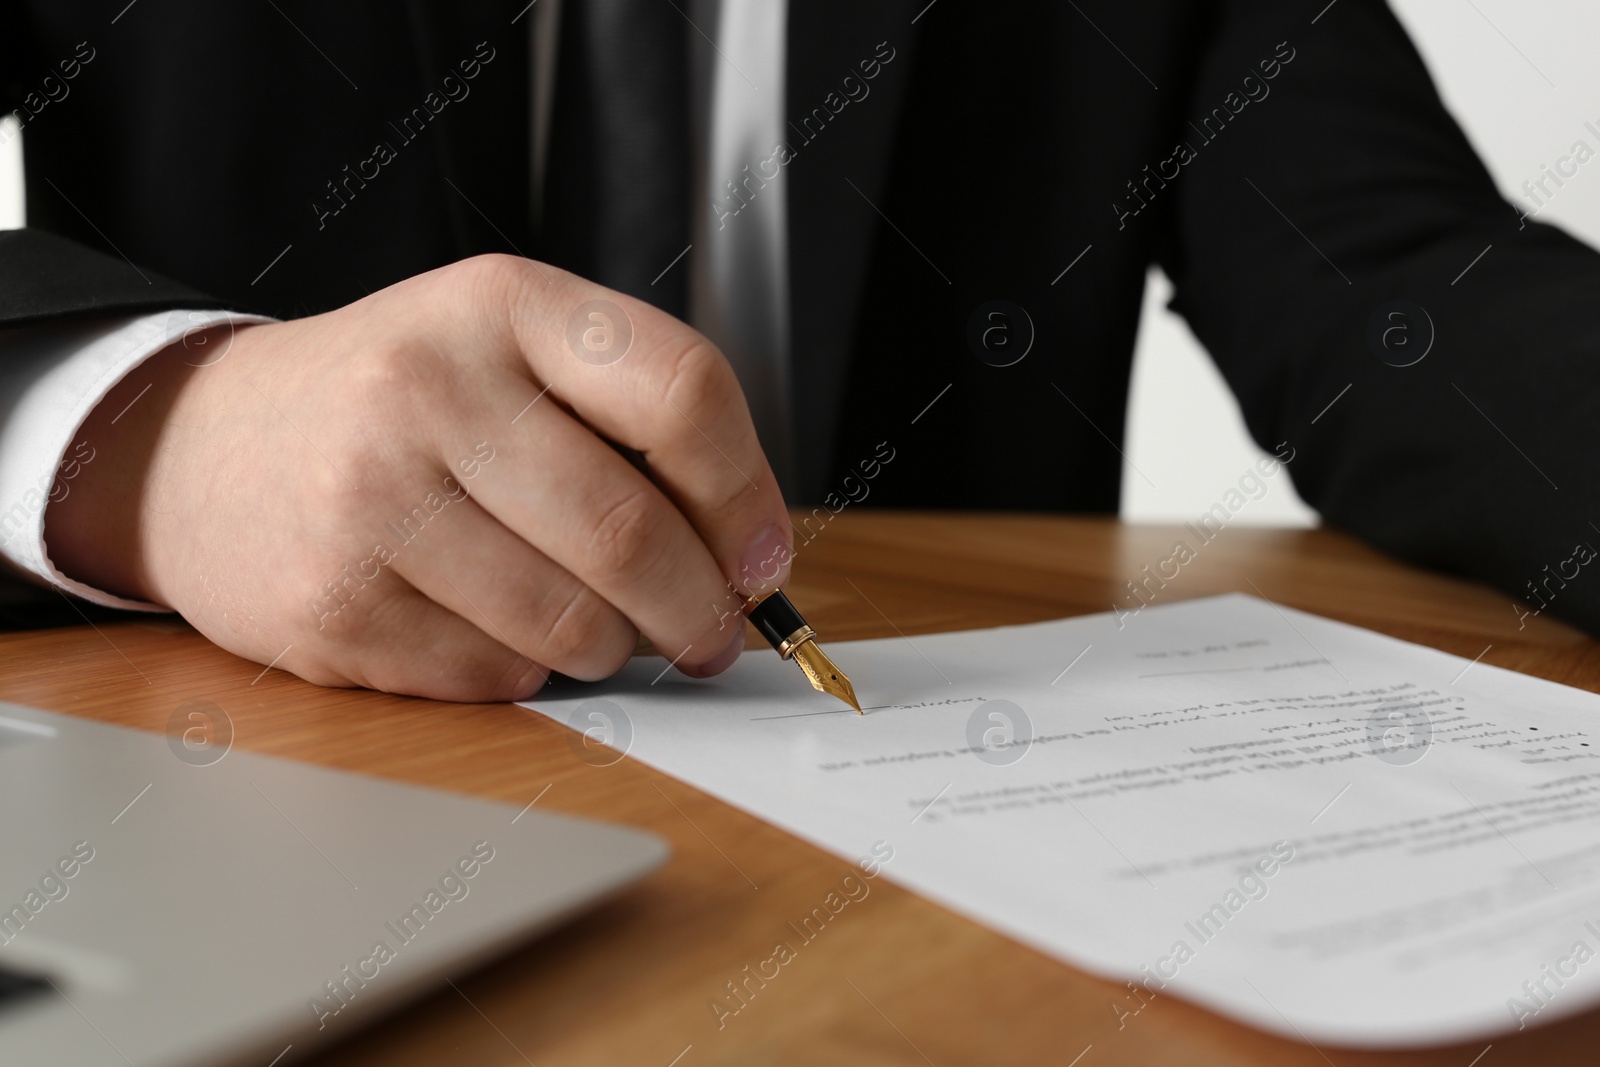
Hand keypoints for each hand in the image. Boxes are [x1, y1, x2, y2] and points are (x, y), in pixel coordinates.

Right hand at [45, 255, 792, 699]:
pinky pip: (495, 676)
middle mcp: (431, 388)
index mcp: (505, 307)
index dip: (748, 494)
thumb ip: (628, 420)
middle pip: (631, 533)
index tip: (765, 559)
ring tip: (605, 629)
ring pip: (572, 624)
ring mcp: (370, 498)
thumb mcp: (506, 349)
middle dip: (700, 609)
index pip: (682, 392)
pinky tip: (498, 628)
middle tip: (711, 633)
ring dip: (617, 649)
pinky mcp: (334, 605)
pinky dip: (527, 671)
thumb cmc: (395, 400)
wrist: (203, 447)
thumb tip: (750, 556)